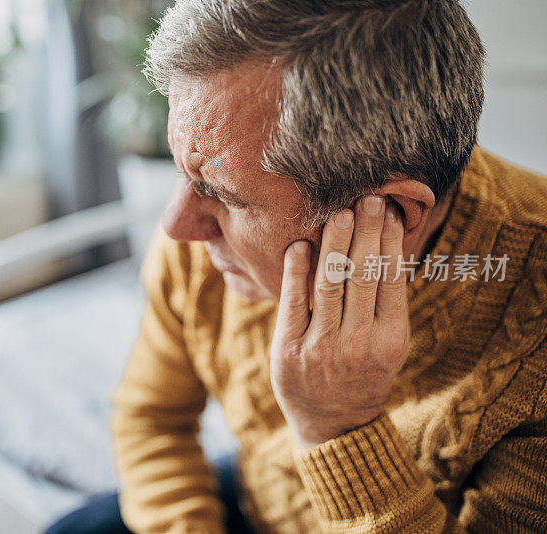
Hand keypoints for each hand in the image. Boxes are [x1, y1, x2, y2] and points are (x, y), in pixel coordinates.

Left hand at [270, 195, 409, 448]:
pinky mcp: (289, 349)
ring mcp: (321, 347)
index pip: (391, 280)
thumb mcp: (387, 346)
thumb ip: (386, 304)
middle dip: (367, 232)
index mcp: (390, 340)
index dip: (390, 242)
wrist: (334, 424)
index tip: (390, 211)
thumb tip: (387, 246)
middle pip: (362, 275)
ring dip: (335, 243)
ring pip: (330, 284)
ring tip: (340, 213)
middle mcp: (358, 343)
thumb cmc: (364, 374)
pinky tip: (300, 246)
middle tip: (369, 197)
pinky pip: (294, 303)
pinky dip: (296, 272)